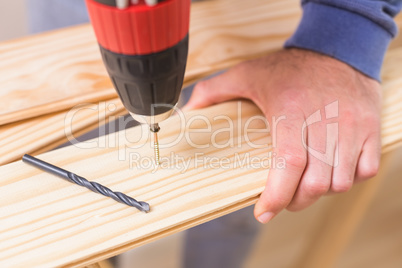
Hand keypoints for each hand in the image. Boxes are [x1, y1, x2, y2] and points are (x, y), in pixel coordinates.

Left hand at [184, 48, 381, 222]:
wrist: (338, 47)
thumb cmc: (291, 66)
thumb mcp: (248, 73)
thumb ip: (215, 90)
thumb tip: (188, 110)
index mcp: (291, 109)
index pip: (289, 163)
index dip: (277, 196)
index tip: (263, 213)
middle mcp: (326, 119)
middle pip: (317, 181)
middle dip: (296, 201)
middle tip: (283, 199)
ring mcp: (354, 125)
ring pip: (341, 181)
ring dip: (321, 192)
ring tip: (305, 185)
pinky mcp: (371, 128)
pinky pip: (366, 170)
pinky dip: (349, 179)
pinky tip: (332, 171)